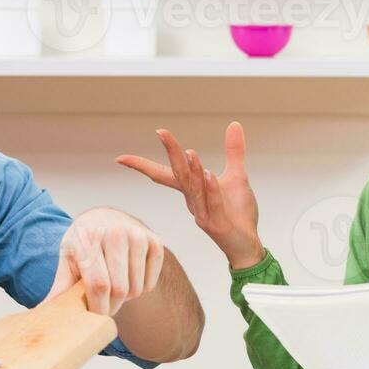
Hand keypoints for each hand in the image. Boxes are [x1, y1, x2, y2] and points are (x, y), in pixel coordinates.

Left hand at [45, 208, 164, 315]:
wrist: (105, 218)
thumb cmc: (83, 243)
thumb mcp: (67, 259)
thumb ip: (60, 287)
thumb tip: (43, 314)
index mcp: (89, 236)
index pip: (99, 284)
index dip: (98, 307)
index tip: (95, 318)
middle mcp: (115, 232)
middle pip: (120, 289)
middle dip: (111, 306)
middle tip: (103, 305)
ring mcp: (138, 235)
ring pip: (136, 288)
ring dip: (125, 297)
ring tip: (114, 286)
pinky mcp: (155, 240)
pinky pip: (150, 282)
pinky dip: (141, 288)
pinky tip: (129, 277)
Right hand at [117, 122, 264, 270]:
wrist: (247, 244)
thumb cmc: (237, 213)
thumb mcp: (237, 177)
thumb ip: (233, 151)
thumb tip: (234, 123)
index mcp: (192, 190)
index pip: (164, 174)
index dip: (143, 165)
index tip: (121, 157)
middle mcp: (192, 201)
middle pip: (178, 175)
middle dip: (171, 153)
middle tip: (162, 132)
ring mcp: (203, 214)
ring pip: (194, 189)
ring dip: (192, 171)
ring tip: (190, 151)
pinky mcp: (217, 224)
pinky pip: (213, 204)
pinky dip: (211, 190)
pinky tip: (210, 173)